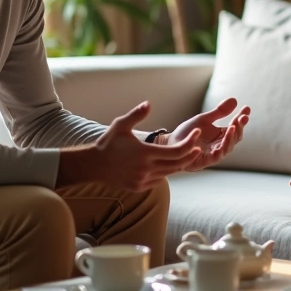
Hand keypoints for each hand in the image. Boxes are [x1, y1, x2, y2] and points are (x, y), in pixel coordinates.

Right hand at [58, 102, 201, 191]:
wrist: (93, 166)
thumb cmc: (108, 143)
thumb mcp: (120, 125)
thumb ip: (136, 115)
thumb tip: (148, 104)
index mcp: (145, 153)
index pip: (176, 151)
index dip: (190, 143)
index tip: (196, 134)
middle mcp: (146, 169)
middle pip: (177, 164)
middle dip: (189, 155)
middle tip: (196, 147)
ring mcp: (143, 180)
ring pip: (169, 173)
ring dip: (178, 164)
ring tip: (184, 154)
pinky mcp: (139, 187)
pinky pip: (159, 180)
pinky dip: (165, 172)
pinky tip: (166, 164)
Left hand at [165, 97, 249, 170]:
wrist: (171, 143)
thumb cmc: (187, 133)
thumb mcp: (204, 119)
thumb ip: (219, 112)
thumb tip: (235, 100)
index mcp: (221, 136)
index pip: (236, 127)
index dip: (242, 119)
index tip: (247, 108)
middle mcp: (220, 146)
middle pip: (235, 138)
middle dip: (239, 127)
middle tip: (242, 117)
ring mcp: (213, 154)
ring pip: (227, 148)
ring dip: (231, 137)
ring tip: (233, 126)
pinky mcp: (204, 161)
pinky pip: (215, 157)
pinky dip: (220, 149)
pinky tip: (221, 138)